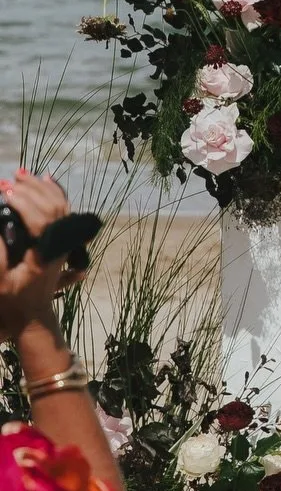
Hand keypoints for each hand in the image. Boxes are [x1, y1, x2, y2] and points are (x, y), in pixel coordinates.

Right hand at [0, 171, 71, 340]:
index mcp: (44, 255)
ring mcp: (63, 241)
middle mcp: (58, 245)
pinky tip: (46, 178)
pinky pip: (64, 209)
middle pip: (53, 207)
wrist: (32, 316)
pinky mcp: (62, 239)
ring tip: (21, 174)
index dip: (23, 202)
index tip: (4, 192)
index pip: (41, 220)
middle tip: (9, 179)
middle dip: (31, 189)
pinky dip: (55, 191)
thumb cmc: (11, 301)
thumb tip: (0, 225)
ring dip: (41, 187)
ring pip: (61, 205)